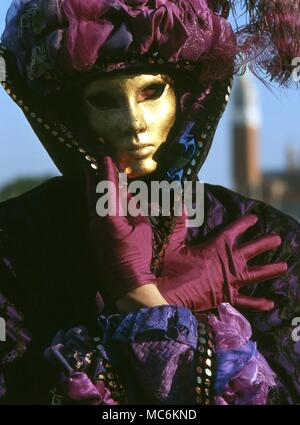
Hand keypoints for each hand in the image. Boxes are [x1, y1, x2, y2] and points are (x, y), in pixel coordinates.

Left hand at [85, 156, 156, 302]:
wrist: (127, 283)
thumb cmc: (139, 256)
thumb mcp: (142, 228)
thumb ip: (135, 209)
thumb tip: (129, 196)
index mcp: (109, 219)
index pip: (107, 190)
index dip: (107, 172)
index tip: (105, 157)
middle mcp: (96, 224)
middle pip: (92, 195)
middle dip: (92, 178)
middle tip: (91, 163)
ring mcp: (93, 232)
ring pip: (92, 205)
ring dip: (94, 191)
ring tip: (95, 177)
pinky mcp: (95, 239)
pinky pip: (95, 216)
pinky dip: (98, 204)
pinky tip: (103, 200)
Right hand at [157, 212, 287, 311]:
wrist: (169, 293)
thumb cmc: (171, 268)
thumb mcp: (174, 244)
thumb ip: (180, 224)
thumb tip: (179, 203)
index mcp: (216, 247)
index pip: (234, 231)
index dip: (245, 223)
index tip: (254, 219)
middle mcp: (228, 263)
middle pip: (252, 250)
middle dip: (265, 244)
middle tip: (278, 239)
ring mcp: (230, 281)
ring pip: (255, 274)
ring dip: (270, 270)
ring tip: (284, 267)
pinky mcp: (227, 297)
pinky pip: (246, 301)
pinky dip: (258, 303)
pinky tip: (271, 304)